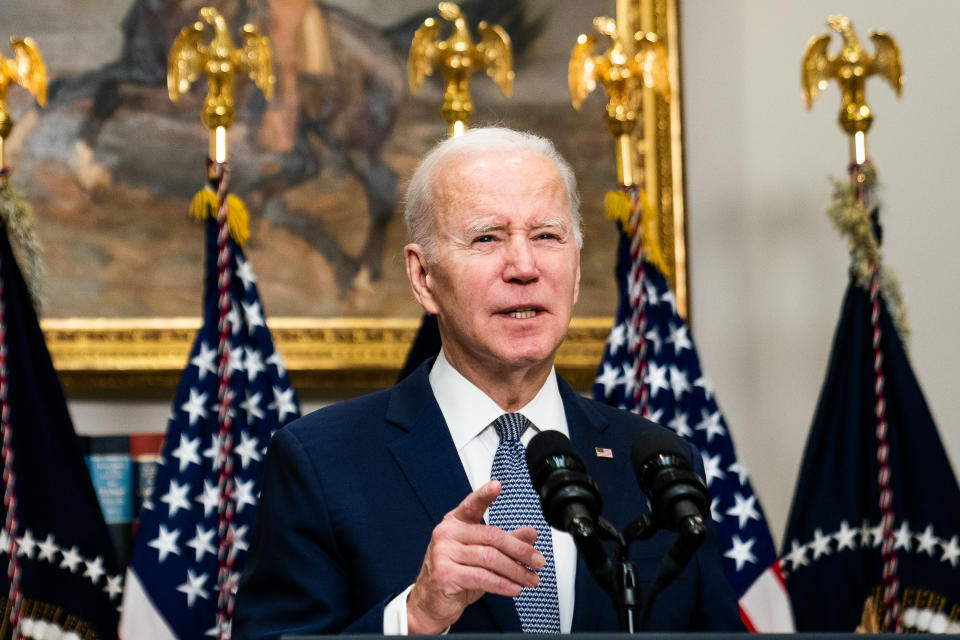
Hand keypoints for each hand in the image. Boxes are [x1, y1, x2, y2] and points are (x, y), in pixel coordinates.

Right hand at [406, 480, 545, 633]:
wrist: (431, 602)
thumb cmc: (456, 574)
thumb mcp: (483, 555)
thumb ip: (506, 542)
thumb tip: (531, 534)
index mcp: (455, 523)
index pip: (472, 505)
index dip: (485, 495)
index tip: (497, 485)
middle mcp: (447, 534)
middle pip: (492, 536)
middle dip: (520, 550)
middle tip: (538, 561)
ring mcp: (443, 553)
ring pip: (490, 558)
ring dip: (516, 571)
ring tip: (531, 578)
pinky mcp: (445, 574)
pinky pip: (482, 577)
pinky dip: (503, 584)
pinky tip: (515, 588)